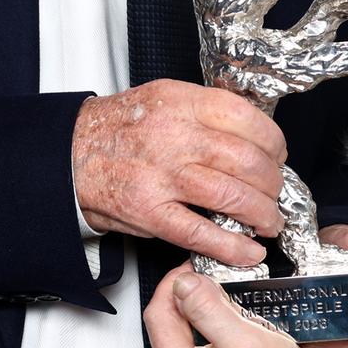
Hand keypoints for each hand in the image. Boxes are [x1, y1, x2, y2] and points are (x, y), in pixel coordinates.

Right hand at [72, 81, 285, 268]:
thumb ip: (206, 111)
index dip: (273, 143)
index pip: (247, 118)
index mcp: (182, 103)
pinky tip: (248, 250)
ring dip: (262, 214)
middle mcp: (175, 137)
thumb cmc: (118, 127)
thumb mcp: (164, 97)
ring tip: (268, 221)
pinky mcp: (150, 212)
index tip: (278, 156)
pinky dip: (232, 246)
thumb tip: (253, 134)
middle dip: (273, 184)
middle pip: (247, 161)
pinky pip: (201, 233)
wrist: (69, 153)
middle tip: (276, 193)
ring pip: (232, 196)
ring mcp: (163, 176)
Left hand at [144, 264, 326, 347]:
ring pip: (181, 335)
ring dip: (197, 309)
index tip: (194, 267)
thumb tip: (183, 284)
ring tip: (220, 295)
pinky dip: (207, 327)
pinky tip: (226, 320)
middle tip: (209, 276)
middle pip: (167, 325)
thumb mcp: (244, 339)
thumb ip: (206, 308)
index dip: (174, 284)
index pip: (157, 314)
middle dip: (185, 295)